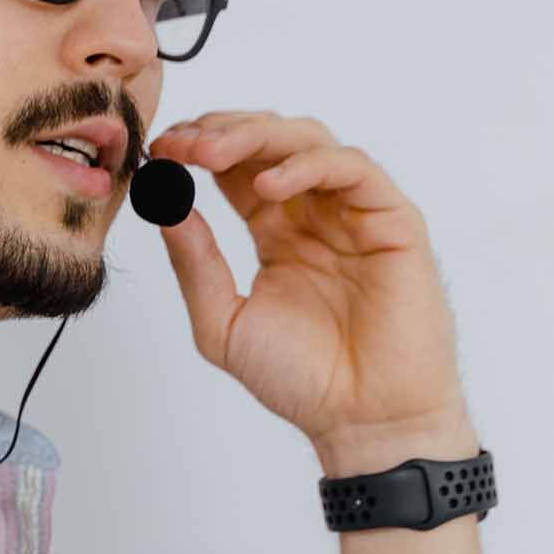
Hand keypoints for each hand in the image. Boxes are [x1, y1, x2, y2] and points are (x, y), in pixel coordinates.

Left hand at [144, 111, 470, 466]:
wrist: (362, 421)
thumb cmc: (304, 382)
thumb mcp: (224, 322)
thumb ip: (196, 265)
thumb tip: (164, 206)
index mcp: (277, 232)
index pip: (237, 167)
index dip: (199, 149)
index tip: (160, 151)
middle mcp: (316, 214)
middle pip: (269, 142)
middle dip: (221, 132)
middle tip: (181, 144)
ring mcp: (355, 214)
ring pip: (309, 141)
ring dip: (257, 137)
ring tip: (213, 154)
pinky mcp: (393, 221)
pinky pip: (353, 169)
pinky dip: (309, 165)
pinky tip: (268, 186)